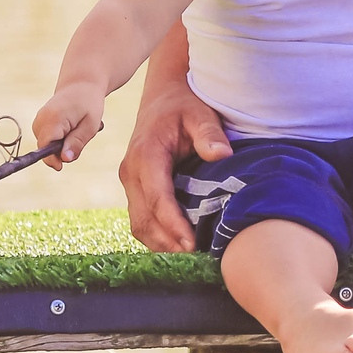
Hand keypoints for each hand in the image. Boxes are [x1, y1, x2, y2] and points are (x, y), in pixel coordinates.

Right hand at [33, 84, 106, 168]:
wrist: (81, 84)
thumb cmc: (89, 103)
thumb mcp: (90, 125)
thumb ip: (77, 142)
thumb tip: (64, 159)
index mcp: (53, 119)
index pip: (45, 146)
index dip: (51, 159)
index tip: (60, 167)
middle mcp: (41, 119)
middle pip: (46, 147)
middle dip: (62, 150)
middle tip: (82, 136)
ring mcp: (39, 120)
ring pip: (48, 144)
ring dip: (63, 144)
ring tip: (79, 128)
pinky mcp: (40, 123)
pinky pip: (49, 139)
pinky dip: (61, 138)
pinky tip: (72, 127)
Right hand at [120, 79, 228, 252]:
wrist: (163, 95)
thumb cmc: (185, 103)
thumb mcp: (200, 112)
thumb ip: (209, 134)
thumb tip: (222, 155)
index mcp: (146, 154)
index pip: (158, 198)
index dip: (174, 225)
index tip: (193, 244)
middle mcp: (131, 171)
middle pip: (144, 219)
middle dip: (168, 242)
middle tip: (197, 257)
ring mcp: (129, 181)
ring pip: (139, 224)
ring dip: (161, 243)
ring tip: (190, 257)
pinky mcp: (134, 187)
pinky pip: (141, 218)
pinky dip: (157, 235)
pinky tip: (179, 244)